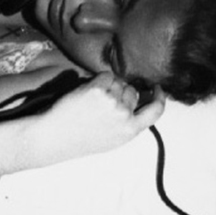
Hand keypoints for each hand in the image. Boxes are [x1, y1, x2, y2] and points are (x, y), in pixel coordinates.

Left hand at [29, 72, 166, 163]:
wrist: (55, 136)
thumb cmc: (82, 138)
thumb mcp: (113, 138)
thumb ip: (130, 122)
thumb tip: (140, 102)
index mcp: (130, 130)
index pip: (156, 110)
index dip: (159, 97)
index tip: (157, 89)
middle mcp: (124, 116)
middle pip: (133, 92)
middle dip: (121, 93)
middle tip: (101, 105)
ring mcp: (112, 101)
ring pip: (118, 82)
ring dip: (108, 86)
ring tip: (91, 102)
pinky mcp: (98, 90)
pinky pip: (105, 76)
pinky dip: (98, 80)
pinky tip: (87, 93)